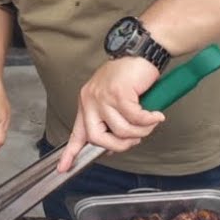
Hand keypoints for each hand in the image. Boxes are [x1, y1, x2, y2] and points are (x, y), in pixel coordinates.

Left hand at [58, 57, 166, 171]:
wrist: (141, 51)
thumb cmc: (130, 74)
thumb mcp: (113, 98)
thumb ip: (111, 119)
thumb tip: (115, 144)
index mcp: (86, 103)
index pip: (76, 132)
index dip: (70, 153)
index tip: (62, 168)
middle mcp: (90, 100)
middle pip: (97, 138)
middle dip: (118, 146)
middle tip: (134, 140)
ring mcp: (103, 97)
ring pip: (121, 130)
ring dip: (140, 131)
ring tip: (149, 122)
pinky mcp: (119, 93)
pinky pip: (136, 118)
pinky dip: (149, 120)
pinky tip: (156, 115)